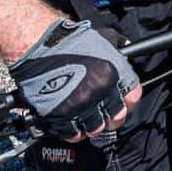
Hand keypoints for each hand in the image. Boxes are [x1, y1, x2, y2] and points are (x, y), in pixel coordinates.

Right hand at [9, 19, 142, 141]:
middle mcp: (99, 92)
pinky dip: (74, 132)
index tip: (125, 102)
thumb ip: (118, 45)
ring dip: (93, 126)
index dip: (129, 101)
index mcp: (113, 73)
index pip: (133, 97)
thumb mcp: (103, 37)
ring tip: (88, 119)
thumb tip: (128, 48)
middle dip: (113, 117)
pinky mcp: (59, 115)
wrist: (38, 46)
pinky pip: (72, 134)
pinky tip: (72, 124)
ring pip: (95, 128)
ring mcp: (79, 105)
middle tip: (106, 114)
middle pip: (116, 117)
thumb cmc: (68, 40)